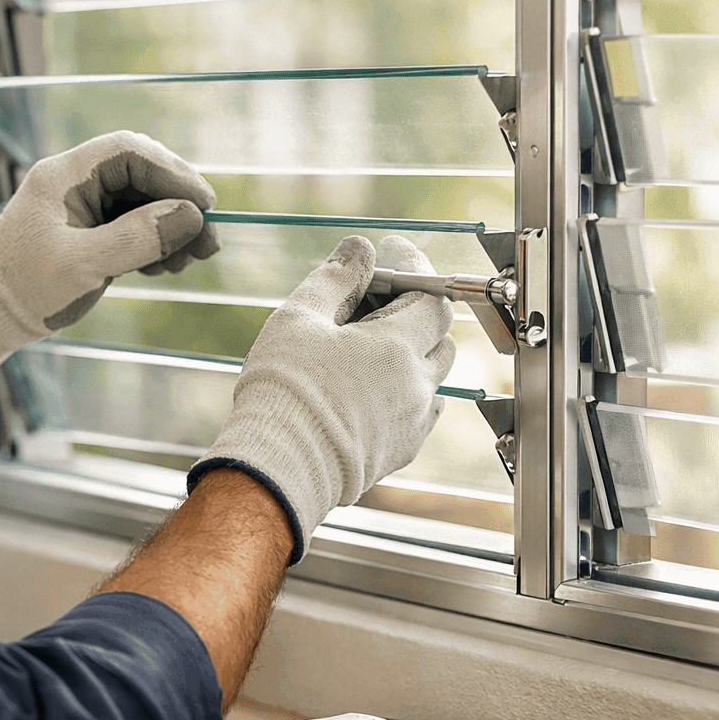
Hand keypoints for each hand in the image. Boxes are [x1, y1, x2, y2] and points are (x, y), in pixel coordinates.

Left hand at [0, 131, 219, 371]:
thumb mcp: (84, 265)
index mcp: (64, 176)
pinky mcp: (90, 229)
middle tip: (208, 241)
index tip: (203, 206)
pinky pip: (134, 222)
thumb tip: (189, 217)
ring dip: (171, 226)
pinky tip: (166, 266)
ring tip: (189, 261)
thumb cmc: (28, 288)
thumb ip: (136, 237)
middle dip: (179, 204)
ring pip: (143, 200)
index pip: (129, 153)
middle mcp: (75, 181)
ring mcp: (83, 205)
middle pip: (142, 173)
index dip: (173, 173)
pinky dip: (155, 241)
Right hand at [188, 235, 455, 562]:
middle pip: (439, 336)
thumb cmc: (284, 392)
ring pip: (432, 377)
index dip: (416, 271)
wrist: (278, 470)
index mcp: (398, 347)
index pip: (433, 297)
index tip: (393, 256)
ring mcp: (413, 421)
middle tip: (373, 302)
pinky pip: (420, 412)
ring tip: (367, 348)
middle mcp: (417, 384)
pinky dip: (406, 392)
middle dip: (414, 312)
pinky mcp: (400, 451)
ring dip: (412, 355)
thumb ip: (336, 278)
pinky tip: (368, 389)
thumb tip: (360, 249)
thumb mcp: (300, 318)